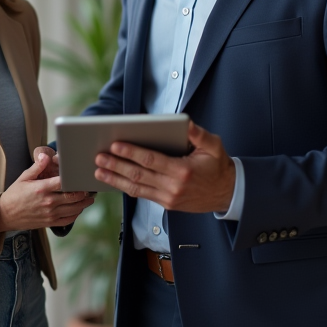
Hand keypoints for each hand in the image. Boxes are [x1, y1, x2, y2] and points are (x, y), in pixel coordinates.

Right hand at [0, 151, 93, 230]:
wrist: (5, 214)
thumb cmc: (15, 194)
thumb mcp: (24, 177)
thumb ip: (38, 167)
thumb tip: (47, 156)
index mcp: (42, 188)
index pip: (64, 183)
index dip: (76, 180)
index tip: (82, 177)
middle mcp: (48, 202)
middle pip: (73, 197)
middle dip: (84, 192)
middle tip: (90, 188)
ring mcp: (50, 214)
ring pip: (73, 210)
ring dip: (84, 204)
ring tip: (89, 199)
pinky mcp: (49, 222)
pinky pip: (67, 220)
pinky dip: (76, 215)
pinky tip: (79, 209)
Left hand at [94, 122, 235, 213]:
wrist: (227, 193)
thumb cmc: (218, 166)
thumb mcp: (214, 146)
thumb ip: (198, 134)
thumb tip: (185, 122)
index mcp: (183, 170)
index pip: (151, 160)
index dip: (131, 153)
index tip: (115, 145)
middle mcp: (173, 186)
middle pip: (138, 175)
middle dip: (116, 166)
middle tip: (98, 157)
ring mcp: (168, 198)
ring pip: (136, 188)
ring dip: (115, 179)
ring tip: (98, 172)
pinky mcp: (166, 204)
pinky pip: (142, 195)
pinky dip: (126, 187)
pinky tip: (114, 181)